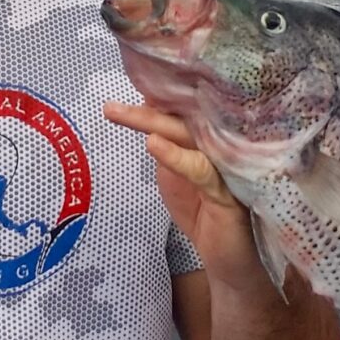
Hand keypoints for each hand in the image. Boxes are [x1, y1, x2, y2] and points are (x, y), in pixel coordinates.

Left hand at [102, 100, 270, 290]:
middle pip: (185, 116)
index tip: (130, 79)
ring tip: (121, 114)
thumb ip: (166, 149)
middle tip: (111, 105)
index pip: (184, 109)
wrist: (229, 261)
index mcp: (210, 139)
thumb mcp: (174, 177)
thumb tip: (147, 117)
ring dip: (153, 122)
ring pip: (190, 135)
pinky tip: (153, 144)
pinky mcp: (228, 191)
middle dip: (146, 108)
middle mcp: (223, 144)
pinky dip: (175, 156)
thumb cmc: (203, 215)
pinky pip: (200, 169)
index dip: (159, 93)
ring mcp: (227, 165)